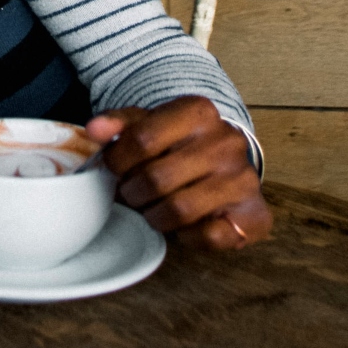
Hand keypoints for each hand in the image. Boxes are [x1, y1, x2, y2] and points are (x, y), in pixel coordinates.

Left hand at [86, 96, 271, 250]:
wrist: (227, 158)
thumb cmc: (179, 140)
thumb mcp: (148, 122)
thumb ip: (119, 124)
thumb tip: (93, 130)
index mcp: (198, 111)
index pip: (142, 138)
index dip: (117, 160)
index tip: (113, 167)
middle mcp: (226, 142)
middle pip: (156, 178)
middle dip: (133, 192)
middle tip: (130, 192)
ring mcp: (244, 179)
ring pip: (179, 210)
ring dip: (155, 216)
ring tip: (151, 208)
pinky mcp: (254, 215)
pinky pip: (209, 236)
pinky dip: (187, 236)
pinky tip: (183, 224)